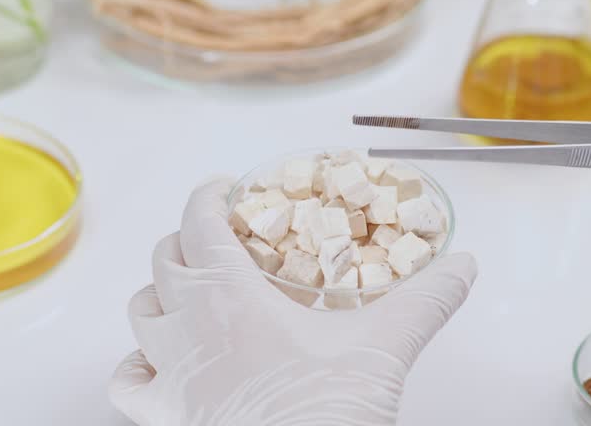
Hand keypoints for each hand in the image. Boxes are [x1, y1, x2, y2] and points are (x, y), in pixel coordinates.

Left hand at [109, 179, 476, 425]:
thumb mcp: (385, 345)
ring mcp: (169, 373)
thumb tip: (462, 267)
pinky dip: (137, 363)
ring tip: (190, 291)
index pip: (200, 220)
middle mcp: (187, 325)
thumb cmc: (327, 413)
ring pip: (139, 311)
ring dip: (161, 292)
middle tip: (221, 238)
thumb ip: (427, 299)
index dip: (210, 195)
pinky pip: (128, 380)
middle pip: (166, 259)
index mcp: (230, 294)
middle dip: (190, 238)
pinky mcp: (164, 416)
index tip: (226, 188)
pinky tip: (158, 361)